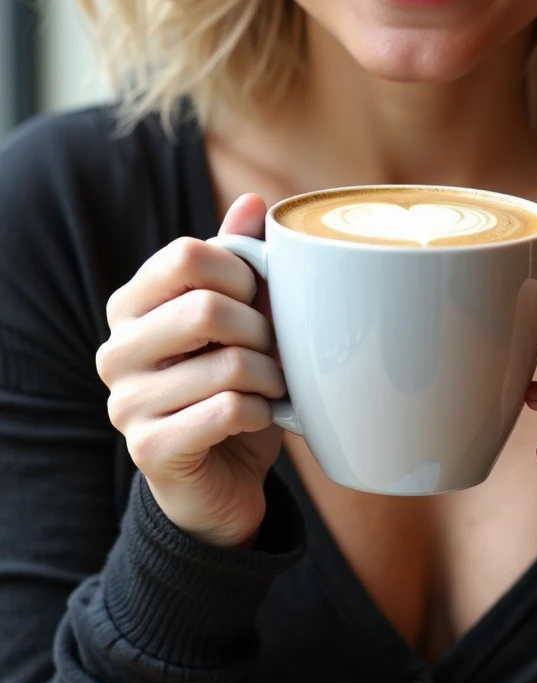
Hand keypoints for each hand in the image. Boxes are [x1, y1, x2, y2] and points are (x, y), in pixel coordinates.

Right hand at [95, 194, 285, 547]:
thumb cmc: (231, 389)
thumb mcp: (241, 321)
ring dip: (270, 377)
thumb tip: (253, 202)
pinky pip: (228, 411)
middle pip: (207, 307)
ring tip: (272, 387)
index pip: (188, 254)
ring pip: (227, 365)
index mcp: (131, 306)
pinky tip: (260, 418)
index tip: (260, 303)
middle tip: (274, 352)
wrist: (221, 481)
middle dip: (262, 330)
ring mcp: (125, 403)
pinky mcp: (149, 449)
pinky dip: (261, 413)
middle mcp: (116, 351)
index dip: (243, 275)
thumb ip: (239, 263)